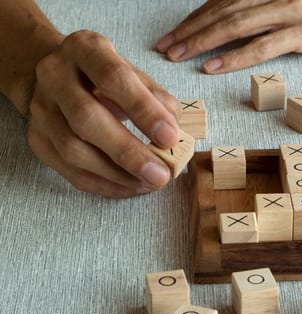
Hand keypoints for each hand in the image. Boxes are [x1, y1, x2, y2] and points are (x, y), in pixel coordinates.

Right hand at [27, 30, 180, 197]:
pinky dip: (104, 184)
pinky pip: (69, 170)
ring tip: (149, 183)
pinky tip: (130, 187)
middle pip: (87, 118)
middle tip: (160, 174)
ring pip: (73, 149)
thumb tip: (174, 136)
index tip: (170, 137)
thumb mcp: (135, 75)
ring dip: (117, 174)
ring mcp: (40, 108)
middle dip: (128, 152)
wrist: (60, 77)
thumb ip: (157, 100)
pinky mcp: (37, 139)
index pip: (113, 78)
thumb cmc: (106, 77)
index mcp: (84, 49)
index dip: (144, 110)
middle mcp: (54, 75)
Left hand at [156, 0, 301, 73]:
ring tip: (177, 56)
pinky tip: (212, 66)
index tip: (176, 31)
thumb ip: (275, 4)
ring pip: (234, 25)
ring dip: (201, 41)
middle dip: (189, 28)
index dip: (196, 15)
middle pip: (221, 9)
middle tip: (164, 46)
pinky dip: (234, 56)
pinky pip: (262, 46)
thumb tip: (249, 19)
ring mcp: (291, 10)